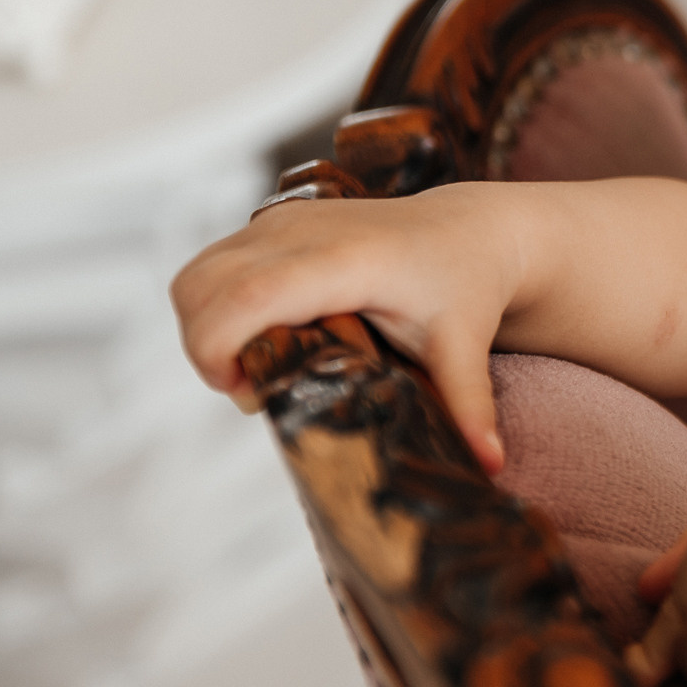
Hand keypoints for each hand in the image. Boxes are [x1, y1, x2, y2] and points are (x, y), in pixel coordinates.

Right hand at [169, 182, 536, 473]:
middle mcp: (302, 231)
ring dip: (206, 330)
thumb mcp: (467, 344)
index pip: (245, 296)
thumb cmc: (467, 284)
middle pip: (199, 288)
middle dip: (206, 352)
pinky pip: (212, 268)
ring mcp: (282, 221)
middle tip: (260, 387)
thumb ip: (469, 404)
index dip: (218, 350)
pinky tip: (269, 334)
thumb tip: (490, 465)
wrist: (469, 228)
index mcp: (345, 261)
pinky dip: (216, 310)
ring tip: (263, 363)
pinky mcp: (272, 223)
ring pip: (196, 277)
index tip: (250, 393)